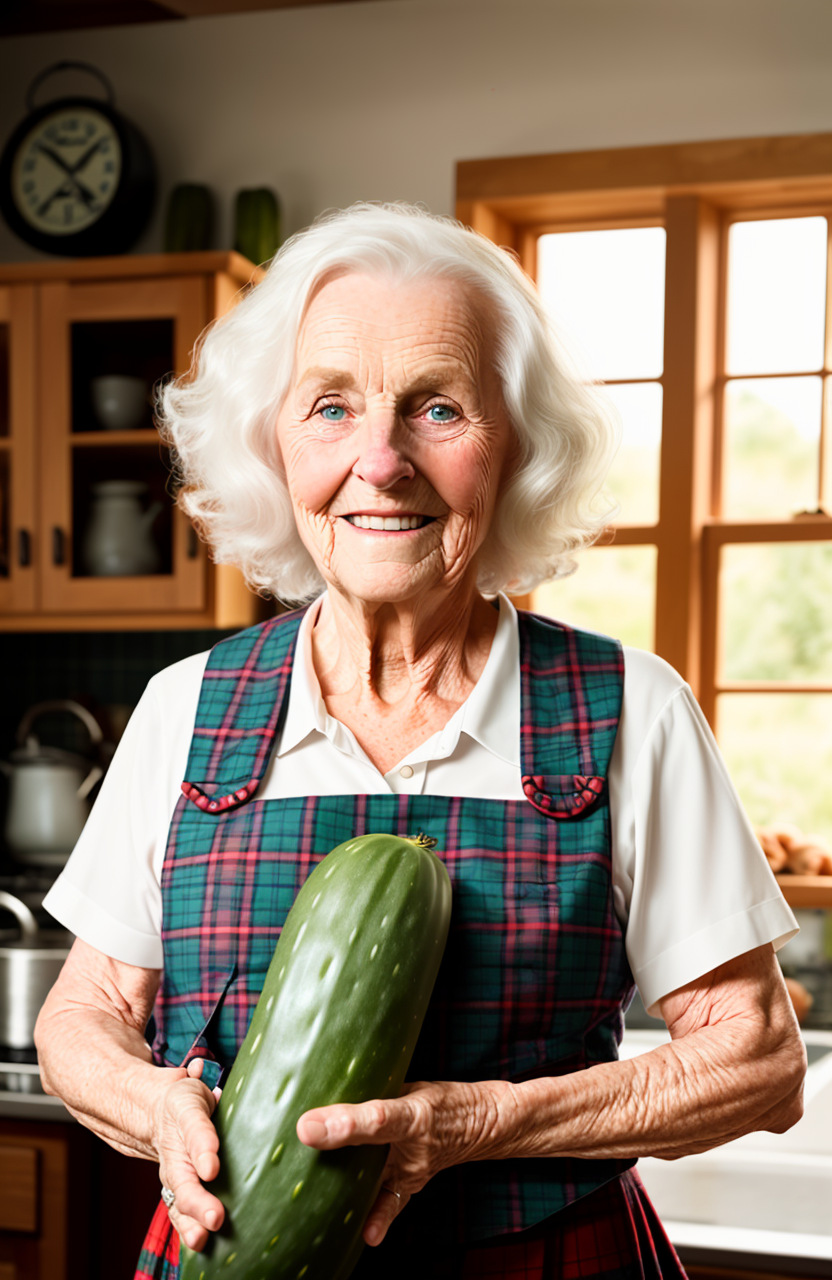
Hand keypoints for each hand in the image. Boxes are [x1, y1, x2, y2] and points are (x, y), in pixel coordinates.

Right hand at [152, 1058, 224, 1252]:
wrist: (149, 1112)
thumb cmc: (183, 1100)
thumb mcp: (191, 1086)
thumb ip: (195, 1079)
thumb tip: (196, 1068)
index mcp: (183, 1113)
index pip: (194, 1129)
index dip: (203, 1147)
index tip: (211, 1167)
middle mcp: (175, 1146)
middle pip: (183, 1175)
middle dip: (198, 1198)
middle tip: (215, 1217)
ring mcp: (173, 1169)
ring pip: (179, 1197)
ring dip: (191, 1219)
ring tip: (203, 1238)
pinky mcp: (176, 1185)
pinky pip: (180, 1208)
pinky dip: (188, 1226)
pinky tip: (201, 1243)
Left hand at [296, 1079, 505, 1246]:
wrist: (485, 1124)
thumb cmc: (442, 1099)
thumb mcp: (413, 1083)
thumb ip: (375, 1084)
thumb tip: (329, 1078)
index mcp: (415, 1110)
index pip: (378, 1116)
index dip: (344, 1122)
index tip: (308, 1126)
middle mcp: (415, 1143)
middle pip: (370, 1146)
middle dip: (336, 1144)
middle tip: (300, 1140)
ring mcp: (414, 1170)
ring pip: (374, 1178)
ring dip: (345, 1181)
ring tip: (308, 1189)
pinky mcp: (411, 1185)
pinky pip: (392, 1204)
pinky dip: (378, 1219)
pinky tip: (365, 1234)